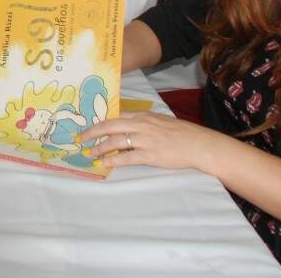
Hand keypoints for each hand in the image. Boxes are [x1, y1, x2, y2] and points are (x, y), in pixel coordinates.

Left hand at [81, 111, 227, 172]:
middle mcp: (142, 125)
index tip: (89, 127)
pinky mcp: (151, 155)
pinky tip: (105, 164)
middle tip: (80, 139)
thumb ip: (144, 122)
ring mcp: (145, 140)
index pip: (116, 116)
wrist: (199, 144)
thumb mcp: (161, 121)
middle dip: (92, 132)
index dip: (100, 122)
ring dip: (100, 148)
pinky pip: (128, 157)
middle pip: (110, 126)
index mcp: (144, 116)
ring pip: (115, 142)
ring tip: (90, 154)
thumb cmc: (182, 133)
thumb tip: (128, 125)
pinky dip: (114, 160)